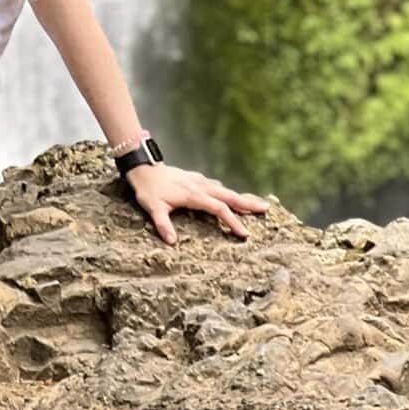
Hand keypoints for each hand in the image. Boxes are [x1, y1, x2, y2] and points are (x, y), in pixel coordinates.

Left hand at [123, 162, 270, 245]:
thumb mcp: (152, 207)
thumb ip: (162, 224)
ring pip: (224, 189)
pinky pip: (216, 186)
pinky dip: (228, 192)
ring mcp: (198, 181)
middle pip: (228, 195)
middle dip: (247, 203)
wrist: (142, 167)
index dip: (232, 221)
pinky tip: (232, 196)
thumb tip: (172, 242)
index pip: (218, 208)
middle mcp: (199, 186)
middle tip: (266, 209)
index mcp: (193, 194)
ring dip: (240, 197)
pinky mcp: (195, 178)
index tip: (244, 234)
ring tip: (257, 204)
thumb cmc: (147, 189)